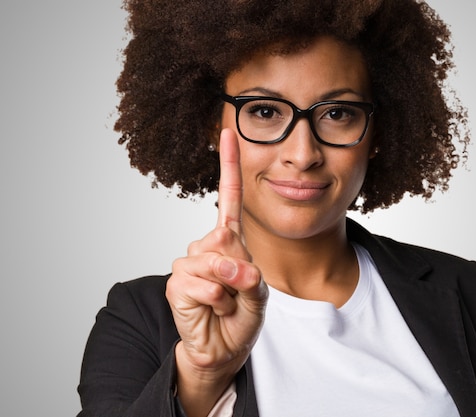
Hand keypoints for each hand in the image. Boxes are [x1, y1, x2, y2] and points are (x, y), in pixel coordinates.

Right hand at [165, 128, 267, 414]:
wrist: (224, 346)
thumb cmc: (242, 315)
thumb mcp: (259, 293)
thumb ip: (248, 275)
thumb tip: (228, 265)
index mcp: (229, 239)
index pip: (228, 198)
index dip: (228, 166)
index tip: (229, 133)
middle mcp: (207, 245)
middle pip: (226, 238)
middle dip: (242, 270)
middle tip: (241, 291)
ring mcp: (189, 262)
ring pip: (215, 263)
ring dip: (230, 289)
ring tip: (227, 303)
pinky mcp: (176, 283)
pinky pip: (203, 284)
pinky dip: (217, 300)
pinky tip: (214, 309)